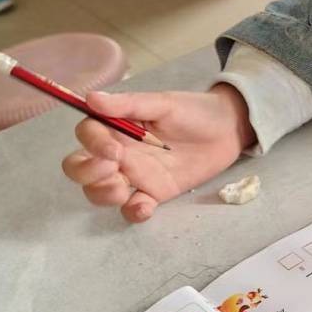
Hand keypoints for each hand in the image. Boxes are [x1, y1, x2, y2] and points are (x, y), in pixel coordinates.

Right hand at [62, 84, 255, 222]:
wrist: (229, 130)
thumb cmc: (195, 111)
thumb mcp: (163, 104)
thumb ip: (128, 105)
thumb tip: (91, 99)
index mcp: (118, 127)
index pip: (87, 136)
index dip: (91, 145)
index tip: (113, 151)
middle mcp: (120, 152)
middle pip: (81, 168)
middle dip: (86, 174)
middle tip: (112, 171)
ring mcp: (135, 175)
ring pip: (100, 191)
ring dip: (102, 194)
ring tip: (122, 191)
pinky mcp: (155, 193)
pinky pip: (132, 208)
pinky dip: (132, 212)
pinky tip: (145, 206)